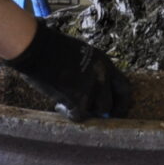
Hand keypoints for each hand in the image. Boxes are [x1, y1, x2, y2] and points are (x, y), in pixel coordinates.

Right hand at [4, 20, 133, 121]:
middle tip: (96, 117)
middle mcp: (102, 75)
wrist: (39, 48)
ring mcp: (91, 87)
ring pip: (97, 111)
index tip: (116, 110)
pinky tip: (59, 106)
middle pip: (112, 103)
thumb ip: (90, 70)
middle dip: (105, 113)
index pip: (124, 87)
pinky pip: (79, 115)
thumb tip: (91, 87)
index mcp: (104, 62)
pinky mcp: (77, 98)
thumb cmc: (53, 48)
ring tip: (68, 104)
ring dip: (84, 111)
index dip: (121, 102)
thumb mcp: (82, 54)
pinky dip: (68, 113)